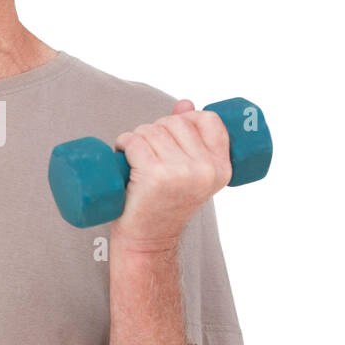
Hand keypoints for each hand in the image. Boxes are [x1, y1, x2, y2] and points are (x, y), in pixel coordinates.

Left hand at [110, 99, 231, 252]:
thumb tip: (185, 103)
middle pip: (173, 122)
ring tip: (134, 160)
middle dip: (155, 131)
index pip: (209, 120)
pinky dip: (123, 144)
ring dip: (135, 138)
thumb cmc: (165, 204)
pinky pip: (134, 141)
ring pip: (151, 130)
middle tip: (147, 154)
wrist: (148, 240)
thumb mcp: (189, 172)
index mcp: (222, 167)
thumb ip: (192, 137)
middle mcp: (206, 169)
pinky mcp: (155, 175)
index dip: (186, 119)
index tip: (171, 135)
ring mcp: (181, 172)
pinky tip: (123, 157)